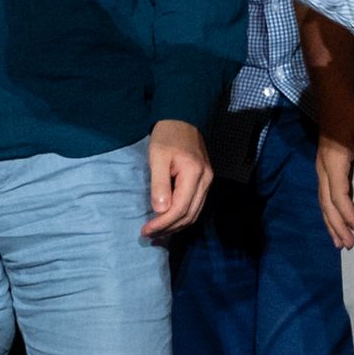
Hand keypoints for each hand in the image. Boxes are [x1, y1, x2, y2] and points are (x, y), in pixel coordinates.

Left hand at [142, 119, 212, 237]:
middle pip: (189, 215)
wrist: (182, 119)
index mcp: (194, 173)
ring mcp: (207, 180)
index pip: (180, 208)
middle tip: (148, 235)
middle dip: (169, 228)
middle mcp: (206, 180)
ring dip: (176, 226)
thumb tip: (160, 210)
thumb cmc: (167, 136)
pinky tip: (169, 220)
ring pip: (194, 213)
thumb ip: (159, 184)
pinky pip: (195, 205)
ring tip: (157, 232)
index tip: (145, 230)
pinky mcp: (205, 180)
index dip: (163, 223)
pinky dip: (182, 217)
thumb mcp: (157, 157)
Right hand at [316, 89, 353, 249]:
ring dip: (331, 222)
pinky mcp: (325, 166)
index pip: (339, 196)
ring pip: (323, 202)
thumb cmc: (350, 114)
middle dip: (336, 226)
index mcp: (332, 164)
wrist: (333, 99)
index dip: (348, 215)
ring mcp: (322, 168)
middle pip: (327, 205)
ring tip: (338, 241)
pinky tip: (336, 218)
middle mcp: (323, 170)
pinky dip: (330, 211)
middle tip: (348, 245)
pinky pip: (325, 195)